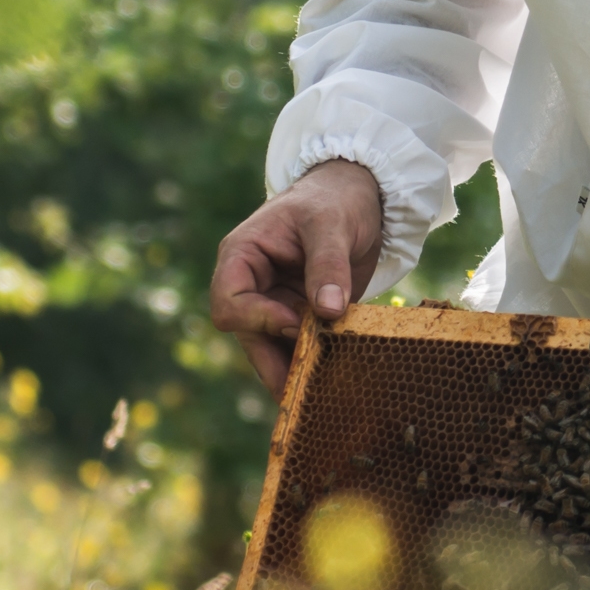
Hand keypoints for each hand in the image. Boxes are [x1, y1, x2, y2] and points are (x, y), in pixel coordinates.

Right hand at [209, 162, 385, 390]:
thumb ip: (327, 265)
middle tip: (305, 390)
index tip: (296, 323)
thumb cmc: (335, 198)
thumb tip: (328, 311)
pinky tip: (335, 382)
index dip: (257, 319)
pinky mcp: (304, 315)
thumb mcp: (332, 223)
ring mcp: (277, 303)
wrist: (361, 194)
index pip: (229, 302)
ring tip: (321, 395)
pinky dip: (315, 363)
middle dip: (275, 361)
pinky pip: (300, 347)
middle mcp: (254, 285)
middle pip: (249, 335)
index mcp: (243, 256)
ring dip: (296, 370)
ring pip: (273, 349)